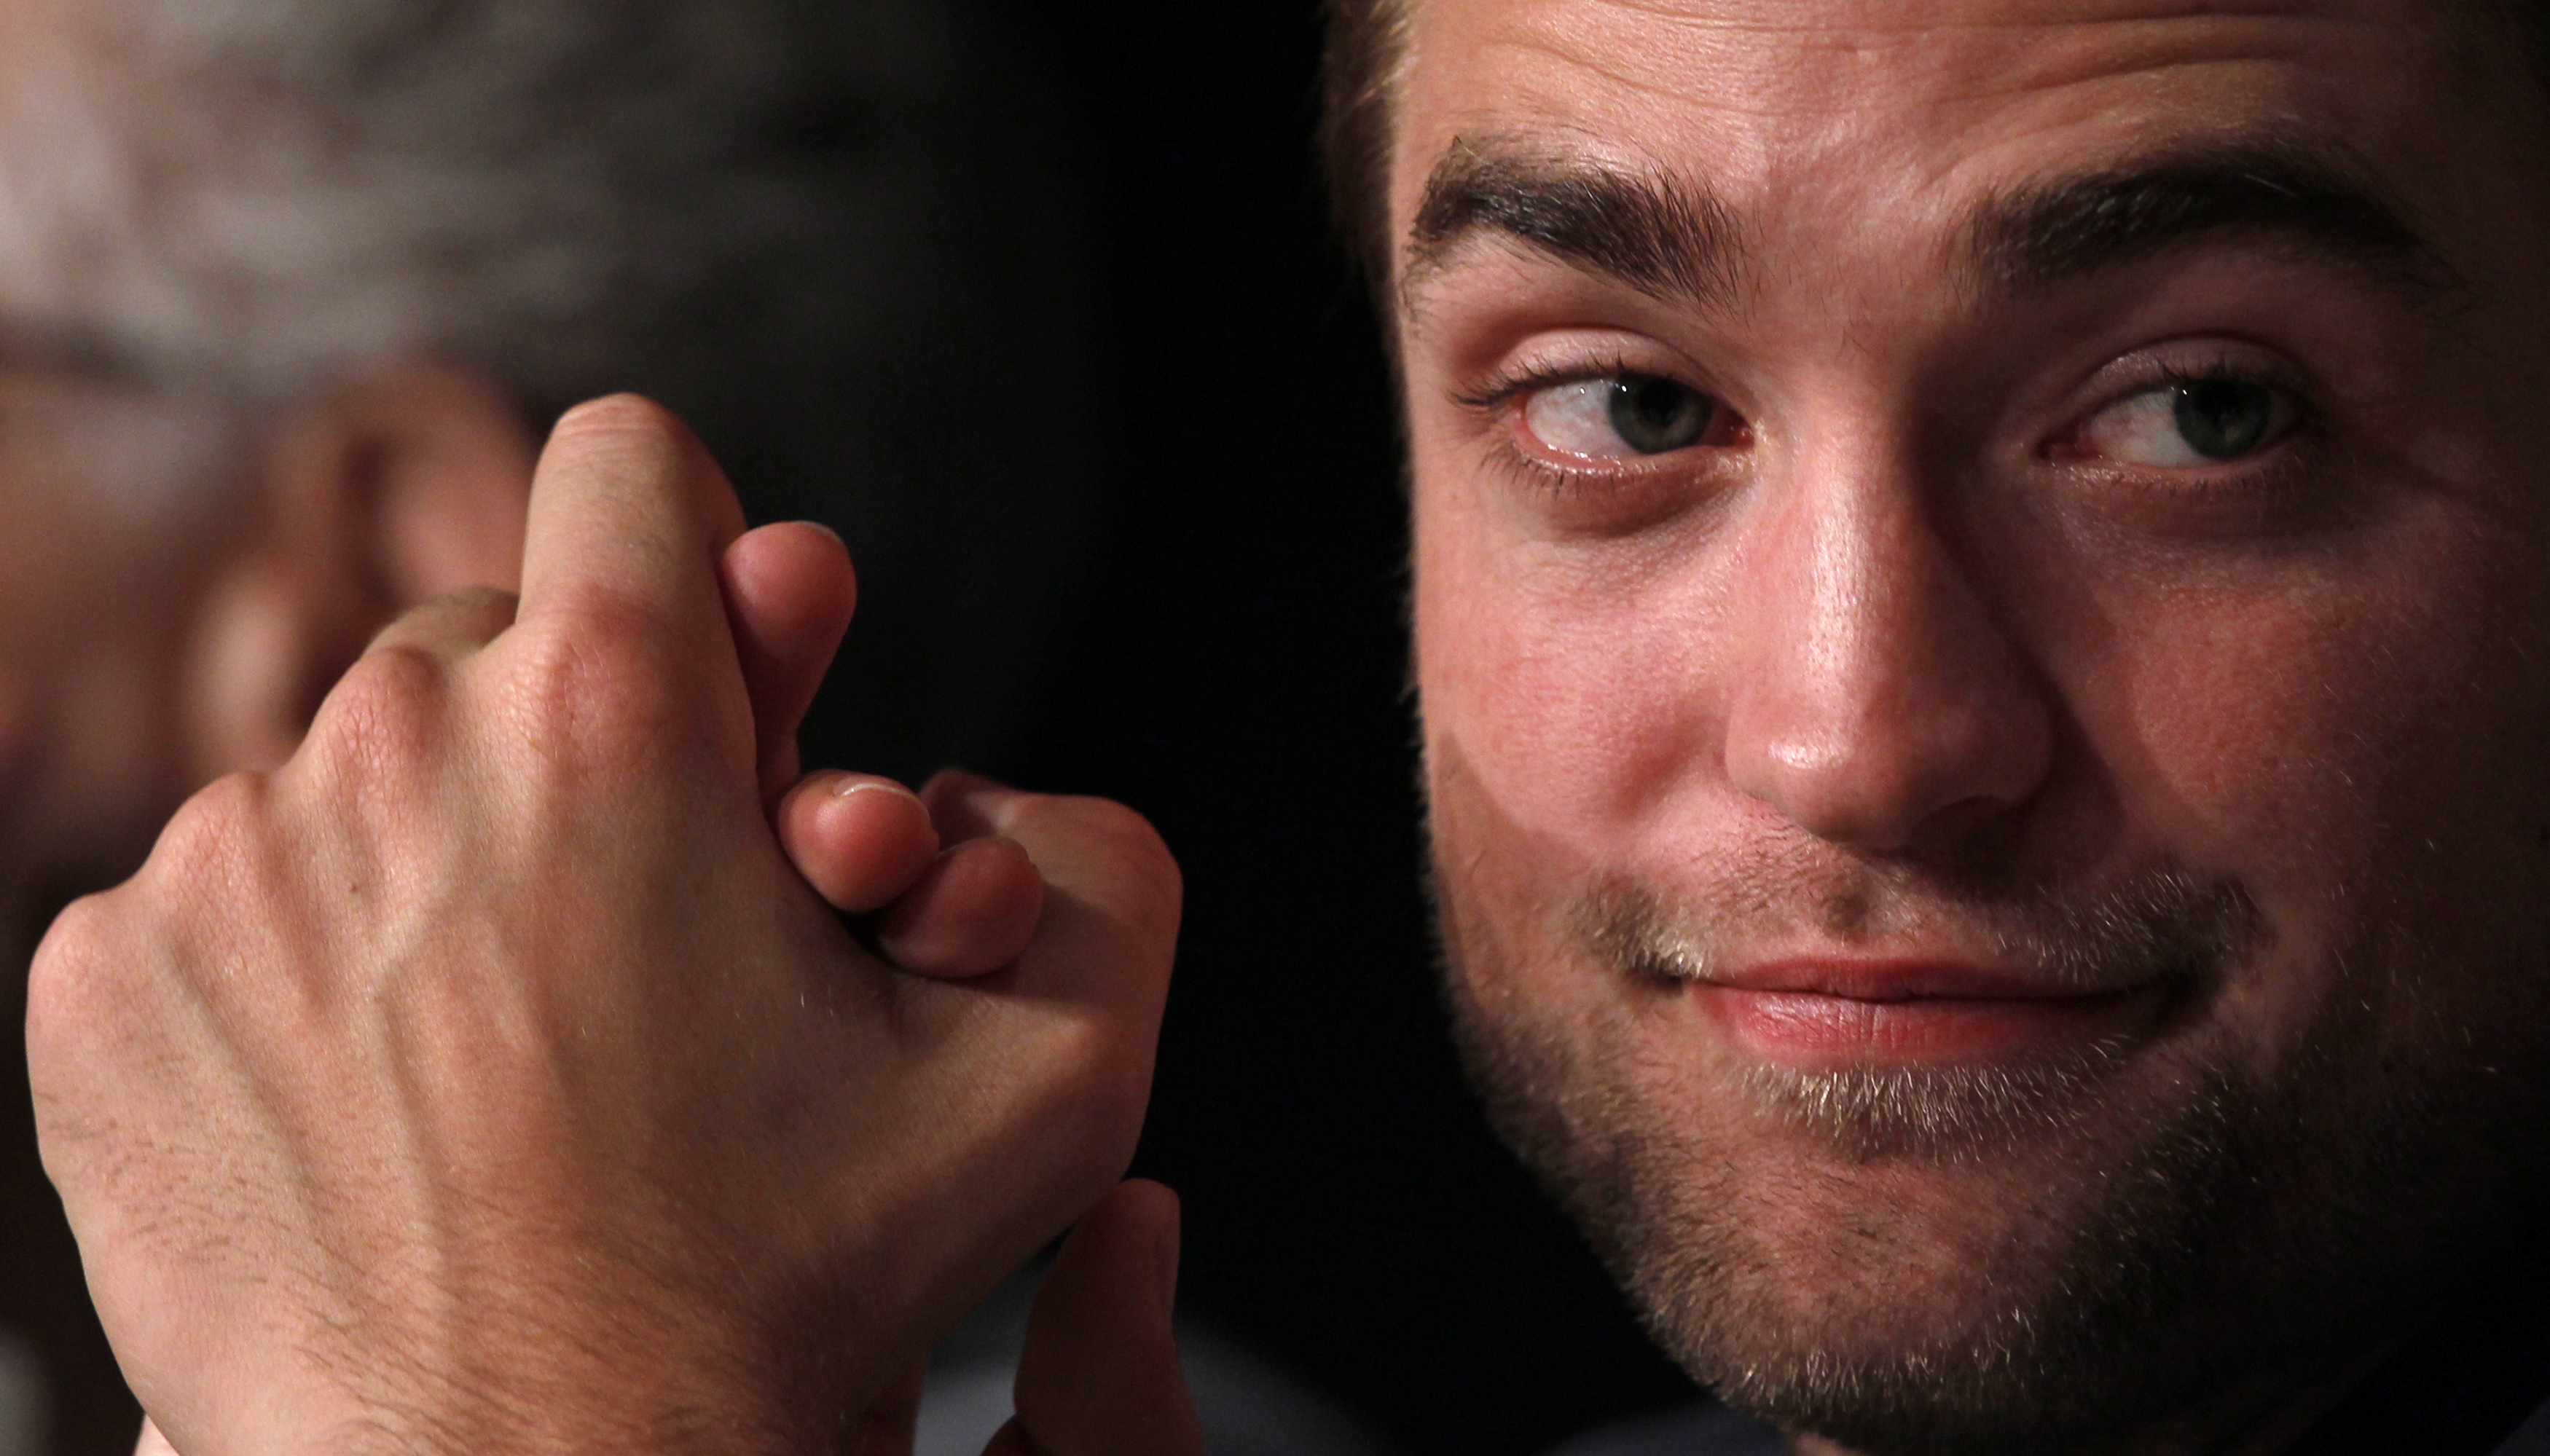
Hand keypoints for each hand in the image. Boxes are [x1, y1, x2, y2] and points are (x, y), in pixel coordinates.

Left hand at [30, 396, 1179, 1455]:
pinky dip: (305, 969)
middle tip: (647, 933)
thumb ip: (1088, 867)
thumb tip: (953, 778)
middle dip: (581, 749)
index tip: (719, 698)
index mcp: (615, 717)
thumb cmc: (787, 1290)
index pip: (631, 465)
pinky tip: (389, 1108)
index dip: (701, 567)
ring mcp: (217, 865)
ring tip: (521, 1052)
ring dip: (444, 864)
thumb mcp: (1043, 1079)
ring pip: (354, 771)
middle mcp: (388, 745)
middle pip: (493, 635)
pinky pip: (217, 896)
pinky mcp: (97, 986)